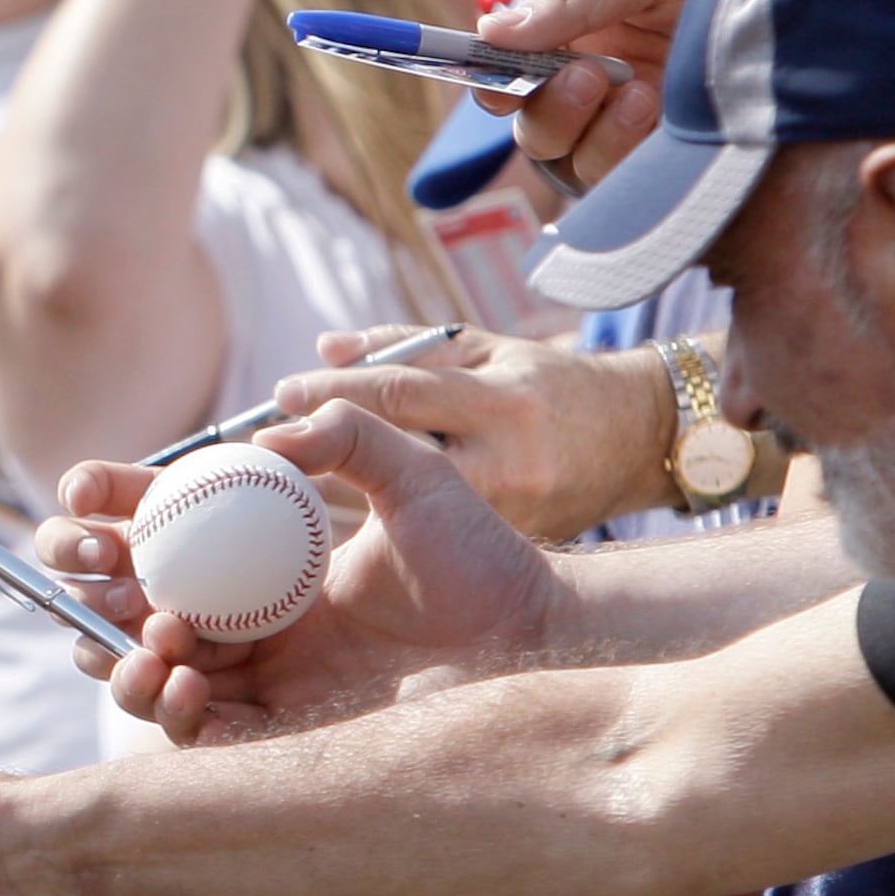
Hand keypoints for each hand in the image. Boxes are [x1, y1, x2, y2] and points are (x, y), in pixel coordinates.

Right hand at [38, 400, 565, 745]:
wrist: (527, 638)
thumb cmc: (478, 554)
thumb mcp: (412, 473)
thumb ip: (343, 433)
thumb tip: (264, 436)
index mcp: (252, 550)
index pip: (155, 522)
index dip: (105, 504)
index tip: (89, 489)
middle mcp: (239, 613)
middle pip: (122, 600)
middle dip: (85, 583)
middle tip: (102, 570)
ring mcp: (253, 677)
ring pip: (141, 671)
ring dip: (118, 654)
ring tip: (154, 636)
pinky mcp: (276, 736)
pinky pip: (194, 731)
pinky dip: (169, 708)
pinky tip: (187, 683)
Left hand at [290, 326, 686, 541]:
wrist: (637, 443)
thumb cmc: (548, 385)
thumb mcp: (485, 348)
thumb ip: (404, 348)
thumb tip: (325, 350)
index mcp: (502, 400)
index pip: (402, 394)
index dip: (335, 394)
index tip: (281, 394)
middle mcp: (509, 461)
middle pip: (391, 462)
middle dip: (317, 459)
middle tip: (257, 455)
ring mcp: (512, 513)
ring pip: (402, 513)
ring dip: (334, 505)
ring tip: (272, 494)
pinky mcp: (510, 547)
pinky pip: (426, 541)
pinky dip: (376, 533)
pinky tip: (323, 533)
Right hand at [475, 0, 731, 192]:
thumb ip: (566, 2)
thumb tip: (488, 33)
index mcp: (582, 35)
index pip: (517, 77)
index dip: (496, 84)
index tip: (497, 80)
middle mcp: (606, 84)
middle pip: (540, 132)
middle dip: (550, 111)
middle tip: (586, 76)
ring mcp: (647, 122)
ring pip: (582, 164)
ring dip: (596, 135)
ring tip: (640, 93)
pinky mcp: (690, 150)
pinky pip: (637, 181)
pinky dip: (632, 157)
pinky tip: (660, 114)